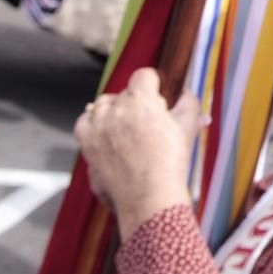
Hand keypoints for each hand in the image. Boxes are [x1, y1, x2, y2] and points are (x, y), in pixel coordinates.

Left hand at [74, 68, 202, 239]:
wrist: (149, 198)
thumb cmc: (170, 163)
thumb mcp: (188, 127)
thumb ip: (188, 102)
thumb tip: (185, 92)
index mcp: (140, 100)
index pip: (144, 75)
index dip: (154, 83)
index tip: (159, 95)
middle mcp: (114, 110)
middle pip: (123, 93)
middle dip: (136, 102)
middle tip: (149, 120)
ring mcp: (96, 128)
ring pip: (101, 105)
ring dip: (113, 111)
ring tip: (128, 128)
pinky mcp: (86, 146)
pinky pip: (84, 124)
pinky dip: (93, 125)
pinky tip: (107, 135)